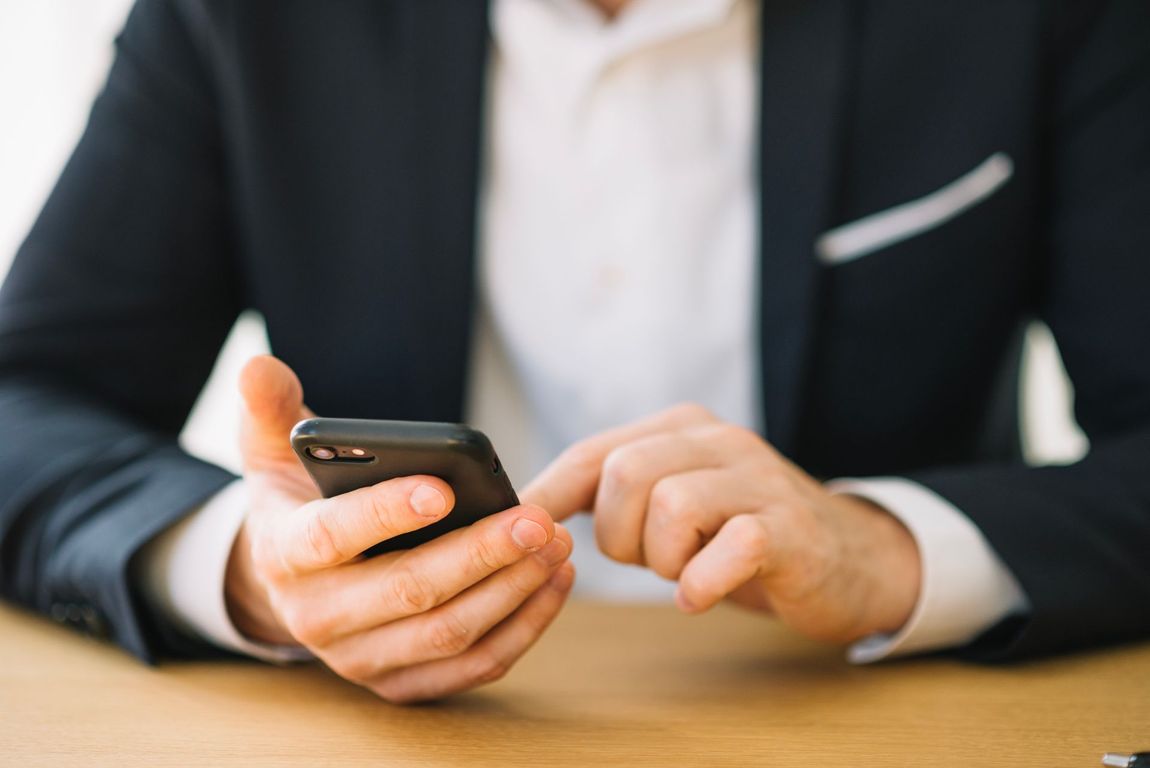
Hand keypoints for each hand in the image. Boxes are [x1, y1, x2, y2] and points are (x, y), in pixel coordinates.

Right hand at [225, 356, 574, 702]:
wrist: (298, 581)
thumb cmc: (300, 503)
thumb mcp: (272, 452)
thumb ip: (269, 407)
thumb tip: (256, 363)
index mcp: (284, 554)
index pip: (332, 536)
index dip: (386, 513)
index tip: (444, 486)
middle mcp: (317, 618)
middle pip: (408, 592)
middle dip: (479, 554)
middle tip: (537, 519)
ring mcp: (360, 658)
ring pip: (447, 633)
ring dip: (512, 590)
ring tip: (558, 543)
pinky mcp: (399, 684)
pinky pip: (470, 667)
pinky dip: (521, 628)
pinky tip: (553, 583)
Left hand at [522, 404, 919, 643]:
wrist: (852, 560)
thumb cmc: (742, 536)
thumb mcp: (675, 503)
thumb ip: (615, 496)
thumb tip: (529, 514)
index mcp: (682, 429)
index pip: (593, 453)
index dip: (549, 496)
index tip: (520, 533)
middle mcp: (719, 441)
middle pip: (624, 475)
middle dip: (618, 535)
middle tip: (649, 560)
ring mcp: (759, 480)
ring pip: (670, 504)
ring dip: (663, 559)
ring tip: (688, 570)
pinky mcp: (791, 528)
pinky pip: (728, 546)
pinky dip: (702, 582)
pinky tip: (703, 594)